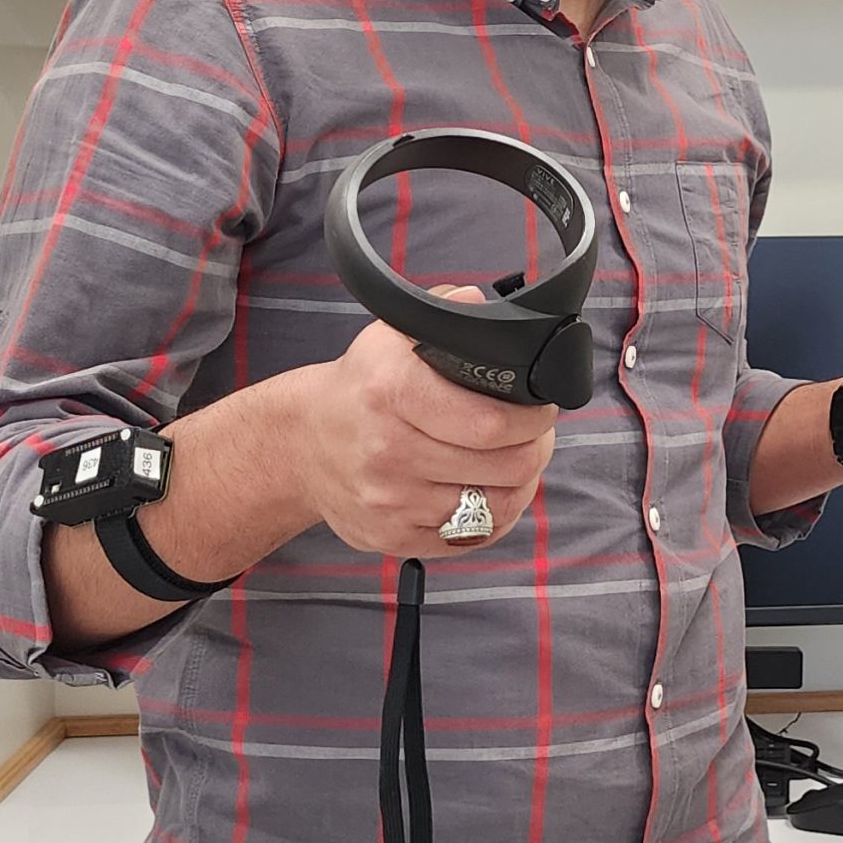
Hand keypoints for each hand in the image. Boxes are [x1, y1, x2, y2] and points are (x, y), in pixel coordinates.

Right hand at [281, 286, 557, 554]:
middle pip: (505, 467)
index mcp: (392, 392)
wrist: (300, 444)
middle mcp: (388, 450)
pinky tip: (491, 492)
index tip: (542, 409)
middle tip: (537, 435)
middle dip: (536, 449)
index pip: (492, 422)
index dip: (533, 419)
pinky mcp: (391, 538)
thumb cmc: (361, 386)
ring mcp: (389, 501)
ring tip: (517, 462)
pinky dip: (493, 516)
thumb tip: (479, 304)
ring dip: (520, 484)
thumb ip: (442, 314)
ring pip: (494, 506)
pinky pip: (470, 538)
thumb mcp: (390, 336)